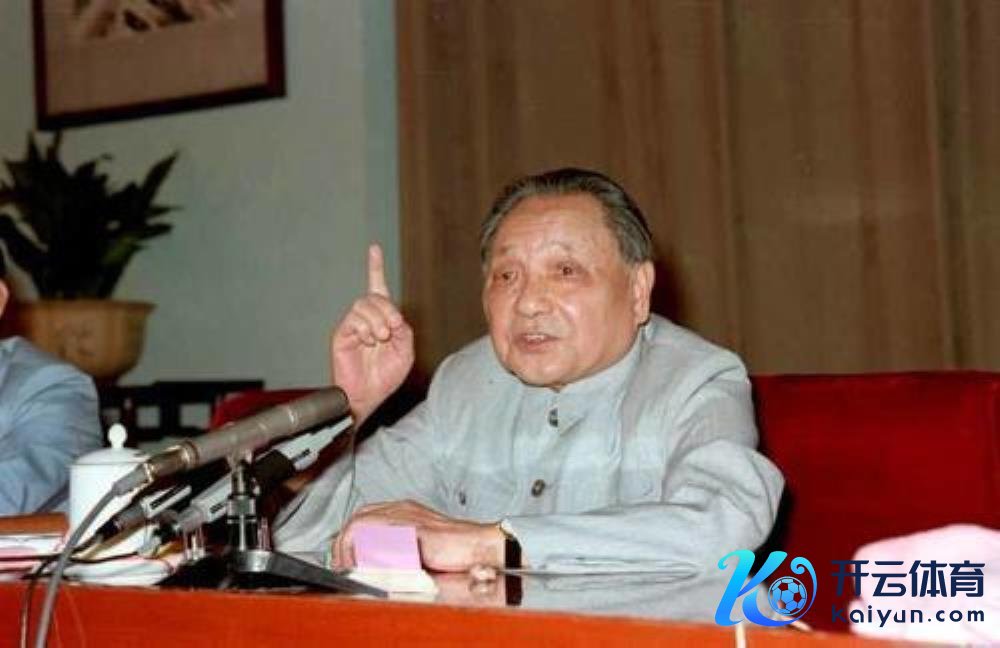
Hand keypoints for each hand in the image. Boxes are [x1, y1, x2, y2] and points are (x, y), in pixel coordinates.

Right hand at [331, 244, 413, 423]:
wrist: (368, 395)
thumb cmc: (385, 376)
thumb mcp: (405, 351)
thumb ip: (404, 331)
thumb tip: (394, 316)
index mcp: (382, 320)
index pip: (377, 288)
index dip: (375, 268)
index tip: (373, 249)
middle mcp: (366, 319)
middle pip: (375, 296)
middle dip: (388, 309)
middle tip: (392, 328)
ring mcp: (353, 325)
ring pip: (364, 305)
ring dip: (378, 320)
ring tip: (380, 338)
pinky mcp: (342, 333)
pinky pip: (354, 319)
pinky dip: (365, 329)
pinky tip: (368, 342)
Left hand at [332, 500, 504, 572]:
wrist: (476, 546)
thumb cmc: (453, 550)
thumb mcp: (415, 546)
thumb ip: (394, 549)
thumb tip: (370, 563)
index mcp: (403, 510)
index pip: (364, 515)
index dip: (349, 536)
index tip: (344, 557)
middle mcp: (403, 509)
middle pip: (359, 516)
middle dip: (345, 542)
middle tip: (343, 564)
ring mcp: (407, 516)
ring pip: (364, 523)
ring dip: (352, 547)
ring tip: (351, 566)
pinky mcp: (414, 529)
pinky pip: (381, 538)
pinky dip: (369, 552)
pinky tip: (367, 565)